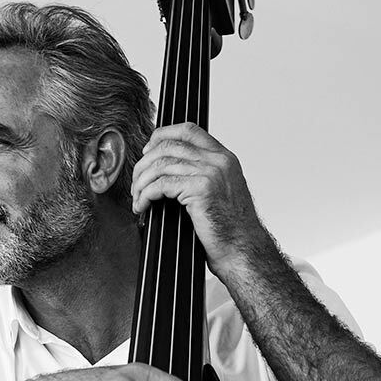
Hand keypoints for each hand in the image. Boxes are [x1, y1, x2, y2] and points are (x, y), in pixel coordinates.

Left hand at [130, 123, 264, 275]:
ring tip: (137, 197)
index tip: (148, 151)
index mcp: (224, 158)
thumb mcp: (221, 192)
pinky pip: (160, 184)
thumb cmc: (231, 229)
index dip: (162, 136)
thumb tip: (170, 170)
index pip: (188, 130)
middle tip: (137, 181)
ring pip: (161, 164)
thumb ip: (202, 175)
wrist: (243, 249)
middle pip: (169, 146)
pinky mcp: (200, 189)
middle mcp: (218, 160)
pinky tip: (142, 205)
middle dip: (145, 163)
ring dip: (142, 181)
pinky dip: (145, 195)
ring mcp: (210, 172)